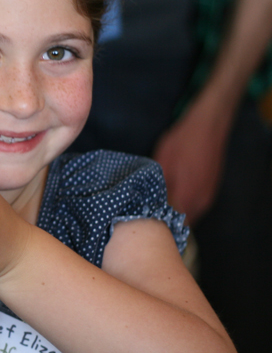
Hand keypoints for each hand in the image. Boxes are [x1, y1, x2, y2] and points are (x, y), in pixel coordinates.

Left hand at [153, 100, 231, 224]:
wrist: (209, 126)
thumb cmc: (183, 142)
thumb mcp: (162, 163)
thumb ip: (156, 187)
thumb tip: (146, 203)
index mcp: (187, 197)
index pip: (171, 225)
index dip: (157, 226)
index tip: (143, 222)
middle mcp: (200, 202)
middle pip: (181, 222)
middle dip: (164, 220)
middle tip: (146, 213)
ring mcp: (208, 197)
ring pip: (189, 214)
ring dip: (174, 212)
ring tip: (156, 203)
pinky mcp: (210, 190)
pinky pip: (195, 205)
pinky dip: (183, 204)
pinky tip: (171, 193)